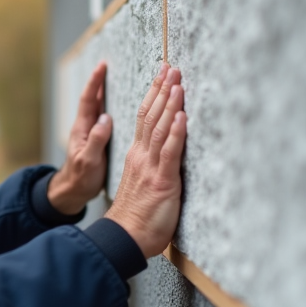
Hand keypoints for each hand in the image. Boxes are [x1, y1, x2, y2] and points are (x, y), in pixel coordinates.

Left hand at [48, 62, 112, 215]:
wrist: (73, 191)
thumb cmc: (80, 178)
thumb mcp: (88, 161)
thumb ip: (96, 141)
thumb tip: (105, 119)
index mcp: (82, 129)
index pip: (88, 100)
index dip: (94, 83)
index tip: (101, 66)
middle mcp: (85, 127)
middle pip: (93, 99)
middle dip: (99, 81)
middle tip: (109, 64)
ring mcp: (90, 133)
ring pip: (98, 107)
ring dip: (104, 91)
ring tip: (114, 77)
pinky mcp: (96, 139)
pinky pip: (103, 117)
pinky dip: (109, 105)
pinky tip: (118, 103)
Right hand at [105, 64, 186, 257]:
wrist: (124, 238)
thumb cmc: (136, 219)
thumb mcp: (143, 186)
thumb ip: (152, 167)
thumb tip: (165, 156)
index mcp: (137, 157)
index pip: (145, 119)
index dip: (155, 96)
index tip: (163, 76)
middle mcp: (141, 157)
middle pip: (151, 116)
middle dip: (162, 90)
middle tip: (171, 68)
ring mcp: (150, 168)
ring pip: (160, 128)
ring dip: (170, 104)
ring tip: (177, 82)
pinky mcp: (162, 181)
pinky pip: (169, 153)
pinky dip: (176, 133)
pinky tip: (182, 116)